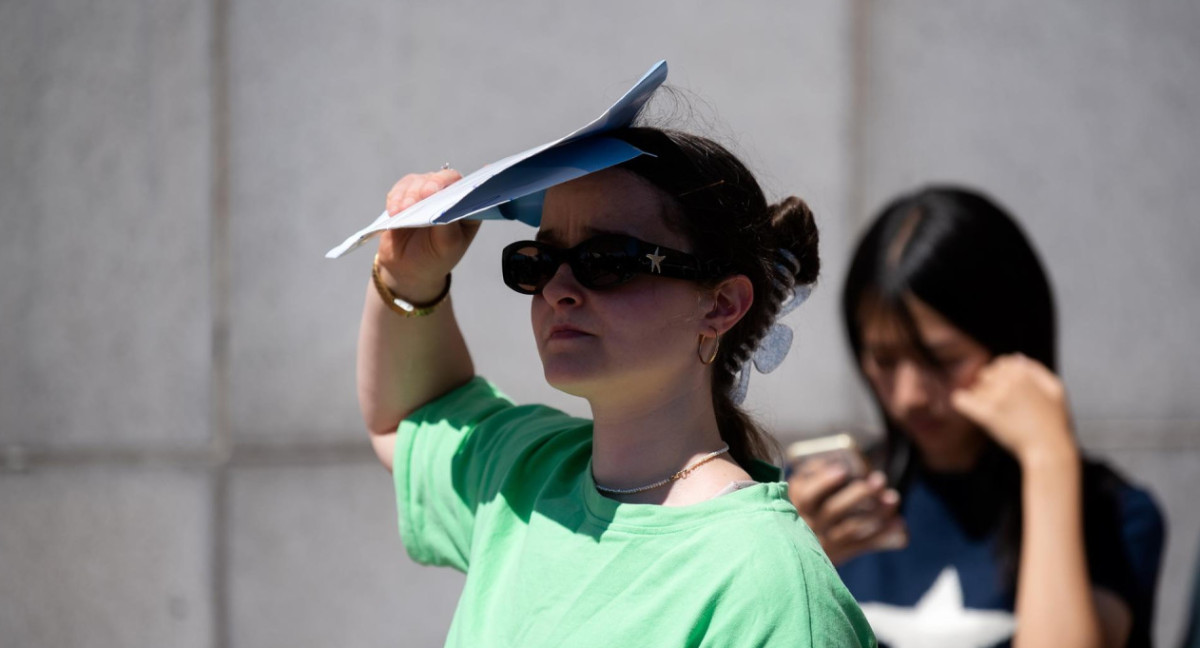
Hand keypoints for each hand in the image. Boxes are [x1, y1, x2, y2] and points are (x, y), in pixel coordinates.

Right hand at [377, 169, 481, 296]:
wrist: (409, 268)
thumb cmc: (435, 257)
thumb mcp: (447, 245)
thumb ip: (447, 224)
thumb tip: (444, 204)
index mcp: (466, 207)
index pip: (465, 187)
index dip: (455, 185)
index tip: (443, 190)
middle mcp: (448, 195)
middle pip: (441, 178)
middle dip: (430, 185)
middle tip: (424, 195)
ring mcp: (426, 193)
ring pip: (418, 181)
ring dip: (410, 194)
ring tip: (403, 210)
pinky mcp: (406, 195)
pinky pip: (401, 189)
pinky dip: (396, 198)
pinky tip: (394, 212)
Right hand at [789, 462, 907, 564]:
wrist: (798, 543)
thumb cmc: (809, 498)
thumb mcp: (805, 483)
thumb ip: (818, 472)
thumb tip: (844, 462)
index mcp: (798, 501)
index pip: (808, 494)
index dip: (824, 482)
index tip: (843, 470)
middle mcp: (809, 523)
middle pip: (832, 511)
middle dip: (857, 494)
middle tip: (879, 479)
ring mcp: (824, 541)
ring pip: (851, 529)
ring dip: (876, 514)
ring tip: (893, 498)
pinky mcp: (839, 554)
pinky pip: (863, 545)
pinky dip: (884, 536)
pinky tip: (901, 526)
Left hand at [951, 353, 1076, 463]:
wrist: (1050, 449)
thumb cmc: (1055, 423)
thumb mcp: (1056, 389)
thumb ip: (1037, 370)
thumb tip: (1017, 357)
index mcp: (1024, 372)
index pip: (1000, 363)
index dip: (1002, 376)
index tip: (1006, 390)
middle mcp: (1009, 381)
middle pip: (986, 375)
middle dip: (990, 387)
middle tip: (1001, 404)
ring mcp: (996, 397)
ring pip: (975, 389)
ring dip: (981, 399)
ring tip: (997, 413)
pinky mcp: (986, 414)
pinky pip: (960, 400)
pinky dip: (962, 403)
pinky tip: (968, 408)